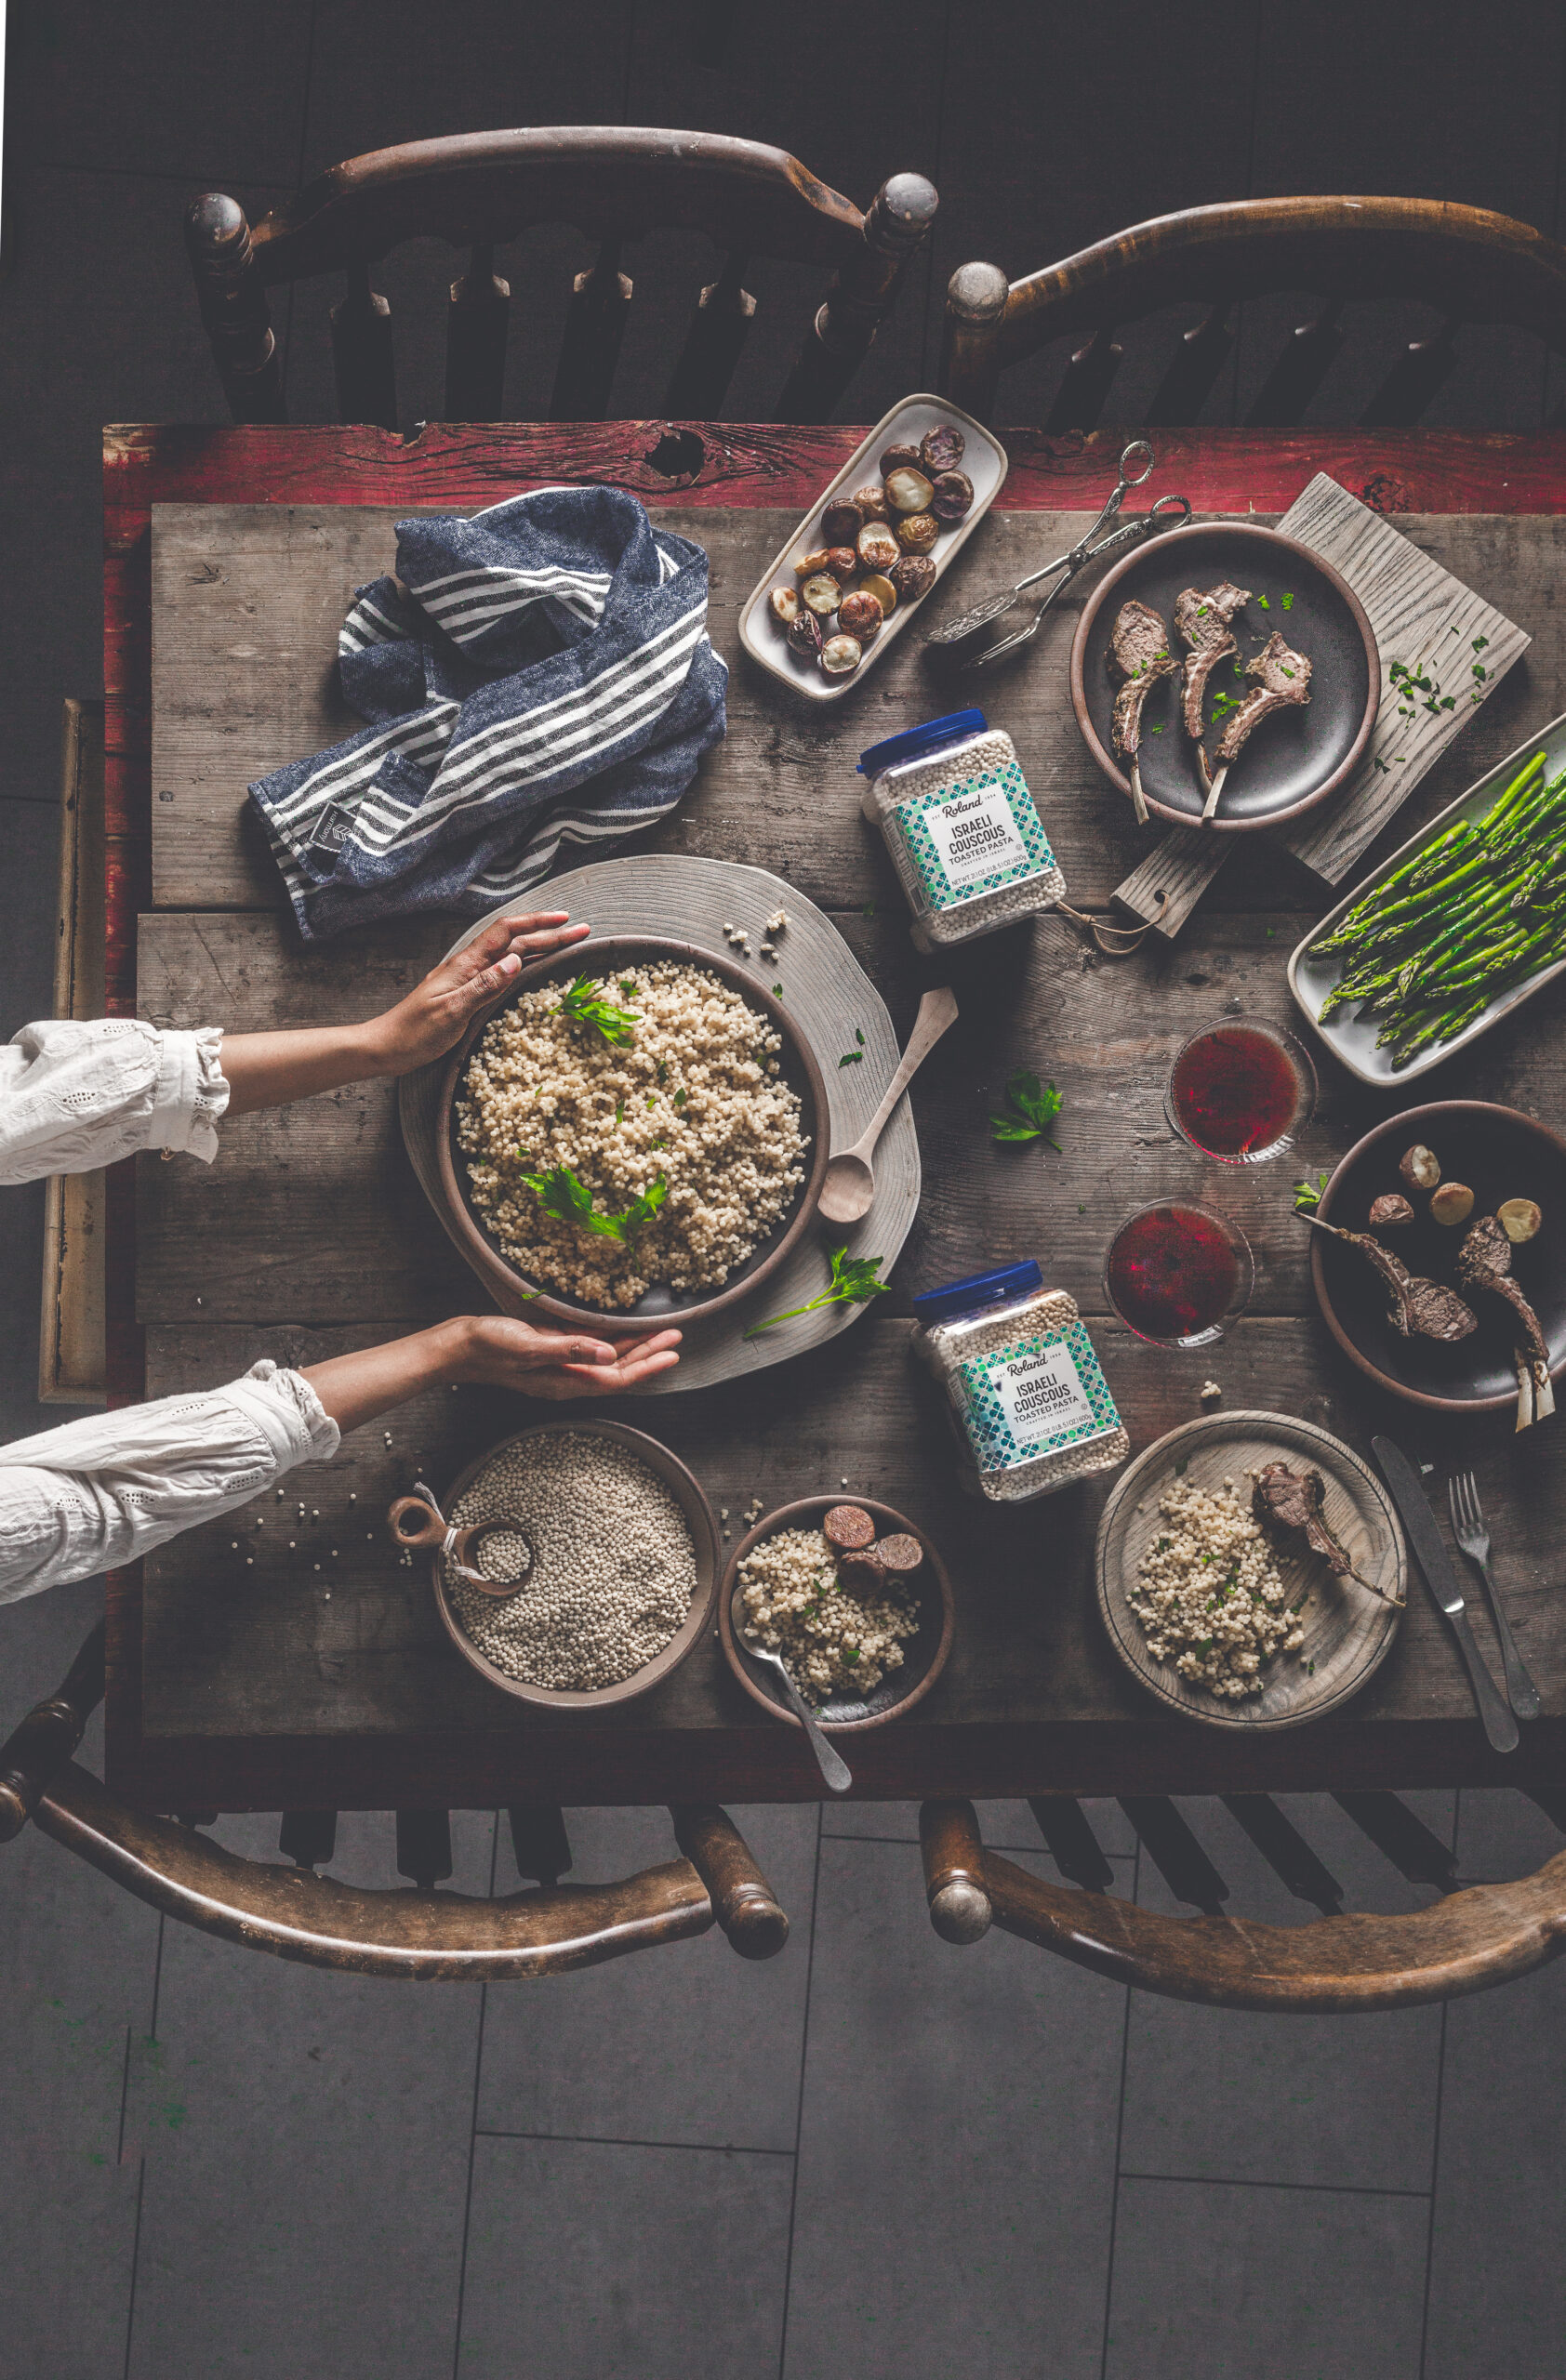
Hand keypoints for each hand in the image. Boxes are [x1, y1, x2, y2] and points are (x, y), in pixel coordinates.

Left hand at [365, 912, 590, 1076]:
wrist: (385, 1047)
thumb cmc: (414, 1033)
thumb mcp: (452, 1012)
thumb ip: (484, 986)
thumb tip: (515, 960)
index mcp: (465, 965)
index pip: (506, 933)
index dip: (538, 923)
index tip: (567, 921)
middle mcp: (468, 966)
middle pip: (513, 941)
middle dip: (548, 933)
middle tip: (581, 931)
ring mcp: (466, 978)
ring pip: (509, 954)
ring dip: (538, 946)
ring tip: (565, 942)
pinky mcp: (465, 992)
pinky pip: (500, 971)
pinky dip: (523, 964)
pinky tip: (532, 966)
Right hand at [454, 1314, 682, 1398]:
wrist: (456, 1346)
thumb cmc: (488, 1346)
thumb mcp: (529, 1345)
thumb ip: (569, 1350)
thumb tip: (607, 1354)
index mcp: (564, 1382)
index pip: (616, 1378)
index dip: (646, 1366)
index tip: (672, 1352)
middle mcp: (566, 1377)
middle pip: (617, 1369)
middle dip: (648, 1354)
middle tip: (676, 1337)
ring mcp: (559, 1365)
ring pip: (605, 1358)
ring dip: (634, 1346)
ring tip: (659, 1333)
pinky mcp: (551, 1351)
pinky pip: (589, 1348)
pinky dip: (610, 1339)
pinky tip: (620, 1329)